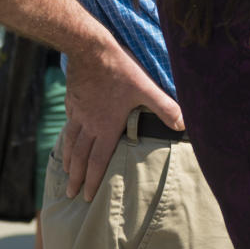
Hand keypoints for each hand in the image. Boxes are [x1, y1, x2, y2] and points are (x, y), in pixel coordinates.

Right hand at [60, 37, 184, 201]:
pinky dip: (67, 135)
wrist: (90, 50)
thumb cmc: (120, 70)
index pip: (98, 162)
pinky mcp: (72, 100)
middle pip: (80, 157)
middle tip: (70, 194)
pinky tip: (68, 136)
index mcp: (106, 127)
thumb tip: (184, 124)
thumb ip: (164, 107)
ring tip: (66, 172)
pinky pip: (68, 123)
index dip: (93, 181)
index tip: (87, 198)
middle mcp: (89, 124)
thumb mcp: (146, 88)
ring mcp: (78, 113)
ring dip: (68, 160)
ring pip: (70, 142)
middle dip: (76, 178)